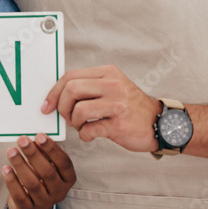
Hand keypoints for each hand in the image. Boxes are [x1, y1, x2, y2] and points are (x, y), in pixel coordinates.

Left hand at [2, 133, 74, 208]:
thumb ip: (44, 154)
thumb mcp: (47, 166)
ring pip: (32, 183)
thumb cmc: (41, 179)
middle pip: (47, 172)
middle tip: (22, 140)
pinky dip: (12, 181)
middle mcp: (59, 192)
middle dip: (33, 154)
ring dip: (20, 165)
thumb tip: (34, 139)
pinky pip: (19, 195)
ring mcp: (44, 203)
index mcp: (68, 179)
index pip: (64, 163)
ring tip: (11, 151)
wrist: (32, 206)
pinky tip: (6, 168)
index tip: (40, 136)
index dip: (52, 149)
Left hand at [42, 64, 161, 152]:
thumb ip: (89, 88)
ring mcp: (116, 103)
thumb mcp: (112, 88)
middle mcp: (112, 84)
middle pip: (71, 90)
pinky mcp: (119, 124)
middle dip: (62, 107)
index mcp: (107, 73)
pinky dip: (85, 135)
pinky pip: (89, 129)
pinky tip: (91, 135)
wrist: (160, 123)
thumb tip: (58, 97)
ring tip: (82, 126)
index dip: (54, 92)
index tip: (47, 105)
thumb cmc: (131, 108)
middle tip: (66, 118)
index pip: (70, 76)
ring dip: (74, 123)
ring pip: (77, 110)